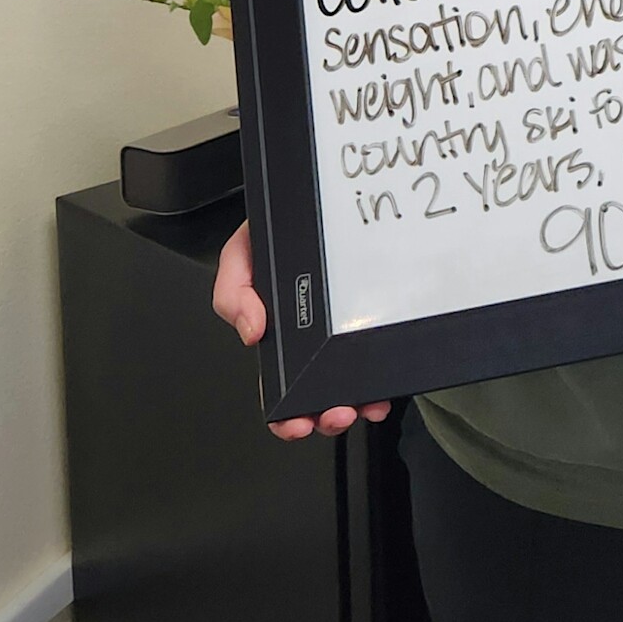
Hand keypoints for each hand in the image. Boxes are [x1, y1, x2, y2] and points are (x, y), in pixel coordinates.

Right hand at [214, 222, 392, 440]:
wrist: (312, 197)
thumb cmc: (278, 230)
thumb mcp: (240, 255)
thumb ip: (234, 293)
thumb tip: (251, 332)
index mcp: (281, 330)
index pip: (278, 385)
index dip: (284, 414)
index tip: (294, 423)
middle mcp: (315, 336)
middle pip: (319, 391)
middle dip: (327, 415)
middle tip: (337, 414)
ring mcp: (348, 327)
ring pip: (354, 379)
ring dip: (359, 400)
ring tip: (365, 405)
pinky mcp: (377, 312)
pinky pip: (382, 349)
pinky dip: (386, 372)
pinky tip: (389, 384)